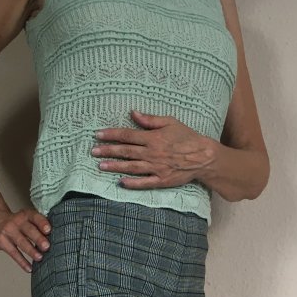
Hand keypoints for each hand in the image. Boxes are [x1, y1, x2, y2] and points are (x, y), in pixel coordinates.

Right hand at [0, 205, 51, 273]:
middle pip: (28, 230)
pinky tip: (29, 268)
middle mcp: (16, 222)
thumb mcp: (25, 218)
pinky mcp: (2, 242)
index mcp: (25, 214)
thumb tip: (55, 239)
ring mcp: (8, 232)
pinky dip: (22, 262)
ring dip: (31, 251)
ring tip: (40, 258)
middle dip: (38, 238)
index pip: (35, 217)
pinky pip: (13, 253)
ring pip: (21, 242)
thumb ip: (37, 226)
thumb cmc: (15, 222)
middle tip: (46, 246)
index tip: (48, 230)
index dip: (42, 223)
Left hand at [91, 109, 209, 189]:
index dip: (111, 135)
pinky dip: (132, 183)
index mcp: (153, 138)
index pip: (127, 135)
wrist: (203, 156)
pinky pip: (144, 183)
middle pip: (125, 151)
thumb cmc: (187, 137)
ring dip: (115, 166)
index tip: (98, 135)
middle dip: (108, 151)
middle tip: (93, 152)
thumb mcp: (170, 122)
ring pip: (131, 167)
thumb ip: (150, 120)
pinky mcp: (162, 180)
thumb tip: (133, 113)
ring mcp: (156, 168)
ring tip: (101, 166)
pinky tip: (121, 182)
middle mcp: (152, 153)